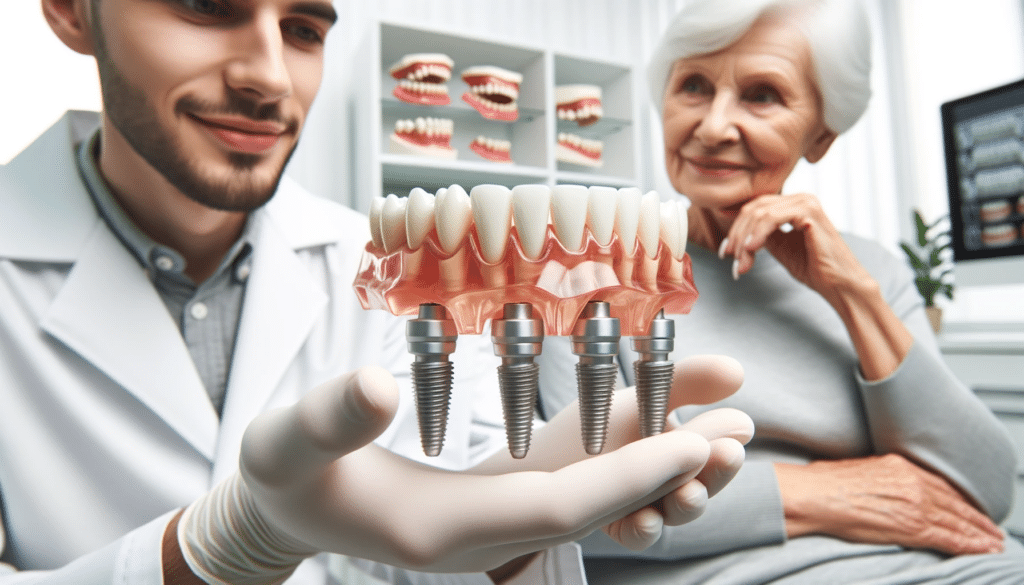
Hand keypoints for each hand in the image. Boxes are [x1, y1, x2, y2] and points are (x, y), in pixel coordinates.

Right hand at [181, 359, 750, 580]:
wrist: (283, 512)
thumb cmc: (285, 477)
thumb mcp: (288, 442)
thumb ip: (331, 417)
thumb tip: (380, 384)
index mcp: (443, 526)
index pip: (551, 508)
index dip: (621, 479)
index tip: (686, 445)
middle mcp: (483, 533)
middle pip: (592, 510)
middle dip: (664, 477)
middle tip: (736, 433)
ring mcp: (492, 520)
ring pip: (590, 501)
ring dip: (655, 469)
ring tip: (721, 427)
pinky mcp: (495, 499)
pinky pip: (571, 486)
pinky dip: (619, 460)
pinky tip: (658, 427)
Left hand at [475, 354, 753, 550]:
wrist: (537, 451)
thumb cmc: (596, 420)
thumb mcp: (643, 394)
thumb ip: (689, 380)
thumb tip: (738, 371)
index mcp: (679, 443)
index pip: (715, 454)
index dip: (725, 453)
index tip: (733, 444)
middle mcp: (668, 475)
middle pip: (703, 484)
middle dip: (714, 476)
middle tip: (723, 461)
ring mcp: (645, 502)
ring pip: (675, 510)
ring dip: (687, 504)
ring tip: (687, 493)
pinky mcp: (616, 523)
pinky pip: (636, 533)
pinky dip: (644, 529)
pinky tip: (645, 518)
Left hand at [719, 193, 870, 301]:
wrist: (838, 283)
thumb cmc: (813, 267)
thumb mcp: (779, 247)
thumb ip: (761, 235)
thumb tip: (736, 234)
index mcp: (793, 204)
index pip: (755, 208)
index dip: (736, 229)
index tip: (726, 252)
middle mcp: (800, 198)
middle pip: (753, 208)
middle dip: (737, 235)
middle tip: (729, 259)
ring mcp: (806, 202)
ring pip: (759, 212)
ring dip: (744, 239)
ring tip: (741, 262)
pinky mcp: (810, 212)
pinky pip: (772, 217)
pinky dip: (757, 233)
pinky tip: (751, 249)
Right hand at [775, 453, 1004, 554]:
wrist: (815, 494)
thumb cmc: (826, 484)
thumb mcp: (861, 471)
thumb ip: (884, 480)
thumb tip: (889, 491)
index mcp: (900, 466)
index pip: (941, 485)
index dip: (960, 500)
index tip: (971, 509)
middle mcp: (913, 482)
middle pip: (955, 503)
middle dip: (976, 518)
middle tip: (993, 530)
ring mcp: (915, 503)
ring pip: (958, 521)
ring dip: (980, 534)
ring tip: (994, 543)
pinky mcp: (911, 525)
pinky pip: (949, 537)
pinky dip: (970, 544)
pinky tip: (982, 549)